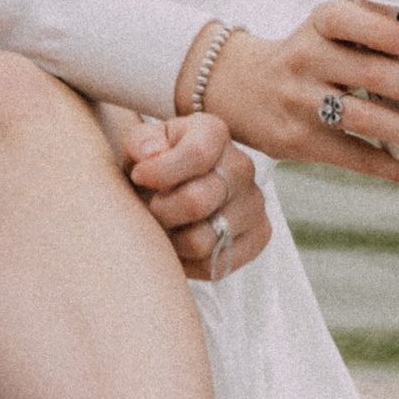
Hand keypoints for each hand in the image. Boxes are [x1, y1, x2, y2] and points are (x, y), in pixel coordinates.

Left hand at [117, 109, 271, 281]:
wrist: (170, 192)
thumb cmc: (152, 167)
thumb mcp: (139, 148)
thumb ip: (140, 144)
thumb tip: (150, 153)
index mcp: (213, 134)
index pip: (197, 153)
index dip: (161, 172)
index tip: (139, 177)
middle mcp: (242, 166)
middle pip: (197, 201)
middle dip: (161, 211)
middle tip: (151, 208)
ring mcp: (255, 202)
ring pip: (203, 240)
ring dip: (172, 240)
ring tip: (165, 227)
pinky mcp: (259, 235)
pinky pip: (216, 264)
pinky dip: (189, 262)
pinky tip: (180, 243)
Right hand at [178, 2, 398, 183]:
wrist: (237, 88)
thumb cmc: (307, 55)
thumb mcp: (322, 30)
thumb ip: (369, 30)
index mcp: (316, 26)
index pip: (345, 21)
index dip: (380, 32)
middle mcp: (304, 61)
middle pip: (365, 76)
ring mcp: (299, 104)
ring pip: (361, 121)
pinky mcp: (299, 141)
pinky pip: (353, 158)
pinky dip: (394, 167)